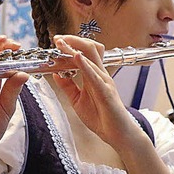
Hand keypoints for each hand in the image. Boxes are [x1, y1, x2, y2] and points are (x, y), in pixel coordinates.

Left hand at [51, 35, 140, 149]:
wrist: (117, 134)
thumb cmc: (102, 118)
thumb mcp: (78, 100)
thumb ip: (68, 86)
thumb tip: (56, 74)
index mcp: (94, 76)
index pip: (83, 53)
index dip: (70, 45)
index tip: (56, 41)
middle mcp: (101, 75)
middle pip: (89, 49)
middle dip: (72, 41)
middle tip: (56, 39)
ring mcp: (105, 83)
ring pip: (92, 58)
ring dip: (74, 49)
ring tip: (61, 44)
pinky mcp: (106, 92)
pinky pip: (95, 76)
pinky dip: (84, 65)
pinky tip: (75, 58)